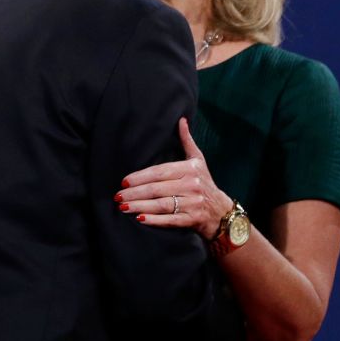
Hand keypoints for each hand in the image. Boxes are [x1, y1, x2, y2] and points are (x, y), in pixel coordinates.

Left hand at [115, 118, 231, 239]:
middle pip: (157, 189)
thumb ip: (187, 141)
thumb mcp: (198, 160)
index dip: (140, 177)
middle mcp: (192, 185)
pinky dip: (154, 220)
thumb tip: (181, 120)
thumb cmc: (204, 182)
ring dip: (139, 206)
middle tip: (118, 195)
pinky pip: (170, 220)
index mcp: (190, 169)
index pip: (159, 172)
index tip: (124, 182)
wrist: (221, 211)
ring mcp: (193, 203)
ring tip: (122, 207)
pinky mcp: (192, 219)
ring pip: (161, 204)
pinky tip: (139, 219)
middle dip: (134, 193)